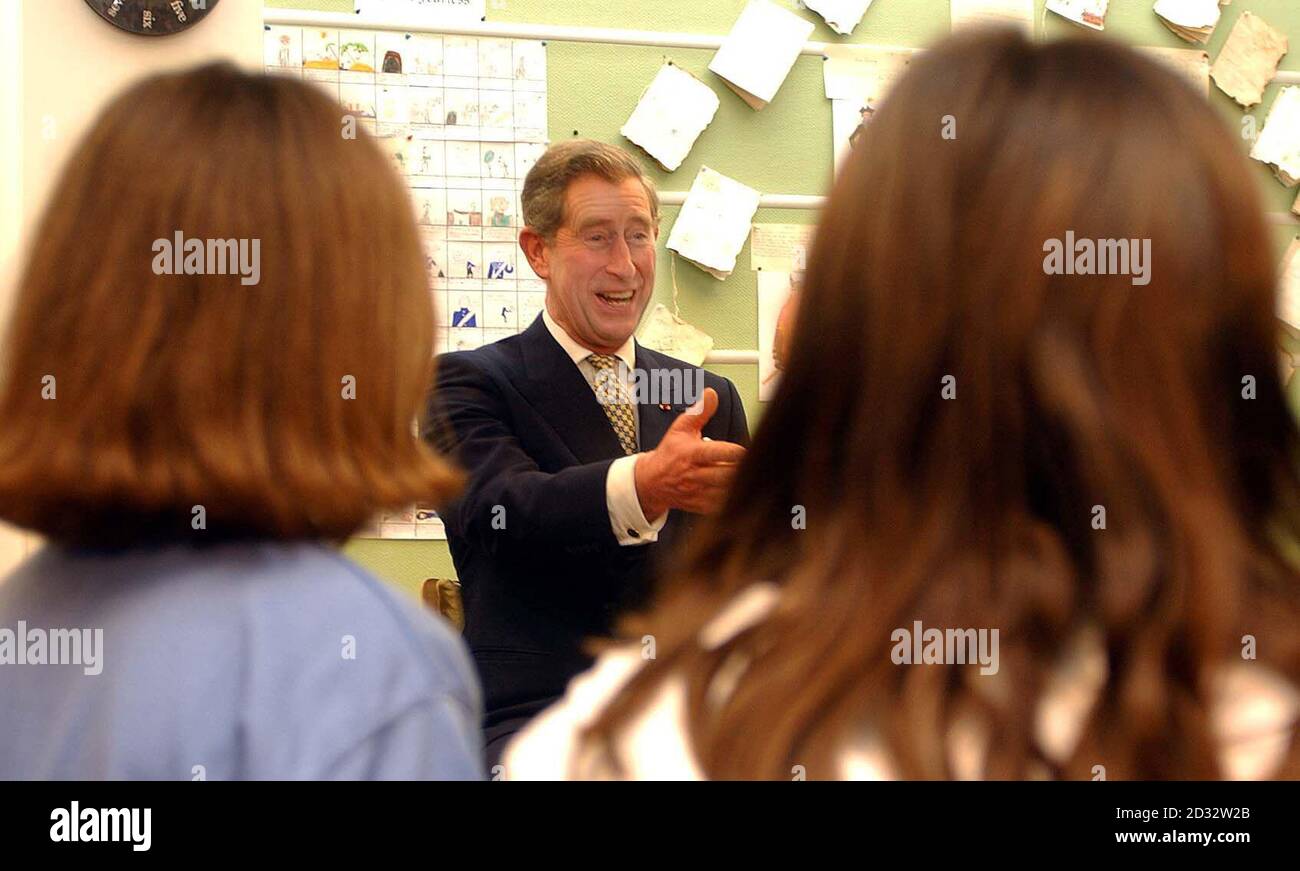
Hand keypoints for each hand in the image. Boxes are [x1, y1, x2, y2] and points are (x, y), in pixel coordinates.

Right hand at [634, 388, 745, 518]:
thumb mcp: (681, 429)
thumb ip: (699, 412)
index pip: (716, 453)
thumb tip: (712, 394)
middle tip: (755, 463)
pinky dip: (733, 499)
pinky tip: (740, 490)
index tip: (747, 450)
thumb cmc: (670, 453)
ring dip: (738, 485)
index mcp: (691, 454)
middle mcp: (694, 474)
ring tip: (750, 476)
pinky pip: (721, 505)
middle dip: (740, 469)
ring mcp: (697, 492)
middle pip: (725, 474)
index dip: (734, 452)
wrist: (652, 481)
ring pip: (725, 492)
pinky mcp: (700, 505)